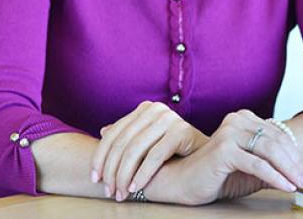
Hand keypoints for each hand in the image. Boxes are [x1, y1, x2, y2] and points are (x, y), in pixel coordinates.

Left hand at [90, 100, 206, 200]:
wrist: (207, 157)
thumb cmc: (175, 151)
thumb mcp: (147, 142)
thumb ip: (128, 136)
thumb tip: (103, 131)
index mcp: (144, 109)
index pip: (113, 134)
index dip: (100, 158)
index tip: (95, 179)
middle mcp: (156, 109)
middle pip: (122, 143)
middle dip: (112, 171)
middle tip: (109, 191)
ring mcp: (170, 118)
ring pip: (135, 150)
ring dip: (125, 176)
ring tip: (122, 193)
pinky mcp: (182, 131)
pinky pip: (154, 156)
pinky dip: (142, 174)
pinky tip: (136, 188)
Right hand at [147, 109, 302, 205]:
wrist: (181, 184)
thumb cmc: (213, 176)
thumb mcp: (249, 169)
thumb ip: (270, 166)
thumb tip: (298, 173)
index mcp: (243, 119)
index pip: (278, 135)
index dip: (295, 155)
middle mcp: (237, 120)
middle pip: (277, 142)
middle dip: (296, 164)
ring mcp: (229, 133)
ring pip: (270, 151)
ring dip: (290, 170)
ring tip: (300, 184)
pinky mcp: (224, 149)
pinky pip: (257, 164)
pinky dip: (275, 176)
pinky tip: (285, 186)